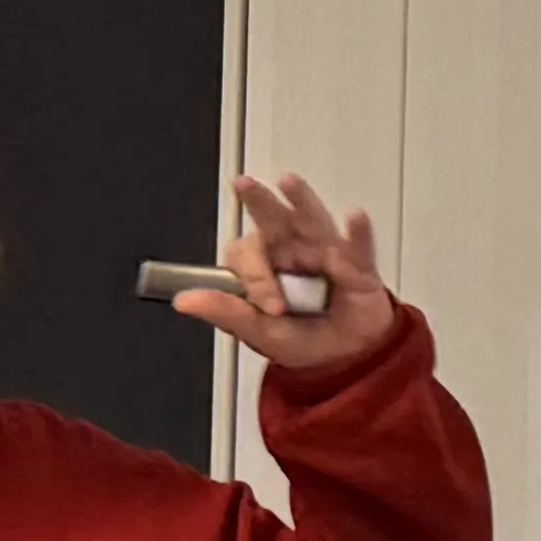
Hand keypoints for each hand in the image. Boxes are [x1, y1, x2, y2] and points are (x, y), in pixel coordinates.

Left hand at [176, 174, 398, 373]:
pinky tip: (355, 217)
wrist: (348, 357)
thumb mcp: (260, 333)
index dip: (257, 278)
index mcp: (263, 265)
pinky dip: (357, 232)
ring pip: (311, 220)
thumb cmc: (303, 339)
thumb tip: (183, 300)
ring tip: (289, 183)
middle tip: (242, 184)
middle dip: (257, 200)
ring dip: (301, 200)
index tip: (273, 307)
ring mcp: (324, 252)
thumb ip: (226, 312)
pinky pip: (357, 246)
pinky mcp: (357, 263)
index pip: (249, 258)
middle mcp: (291, 250)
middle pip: (272, 220)